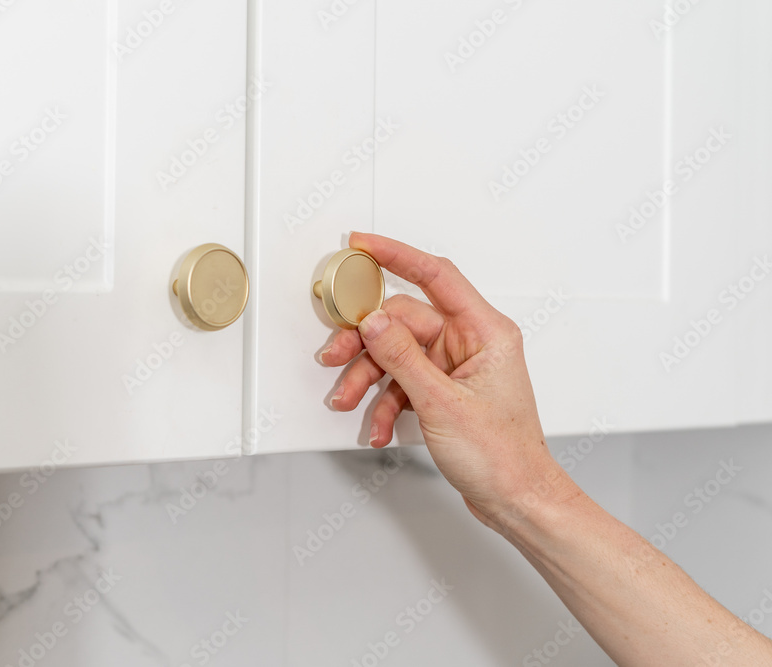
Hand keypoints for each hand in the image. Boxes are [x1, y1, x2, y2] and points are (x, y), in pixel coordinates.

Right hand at [320, 233, 579, 529]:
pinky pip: (402, 382)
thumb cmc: (503, 456)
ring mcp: (455, 367)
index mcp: (484, 332)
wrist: (517, 500)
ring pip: (396, 354)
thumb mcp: (443, 404)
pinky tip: (379, 426)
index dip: (396, 255)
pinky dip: (385, 403)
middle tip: (335, 357)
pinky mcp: (443, 390)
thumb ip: (403, 358)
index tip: (363, 245)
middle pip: (402, 322)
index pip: (435, 276)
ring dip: (369, 379)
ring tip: (350, 402)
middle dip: (365, 345)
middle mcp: (469, 343)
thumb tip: (373, 322)